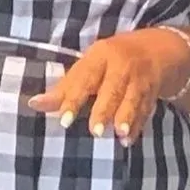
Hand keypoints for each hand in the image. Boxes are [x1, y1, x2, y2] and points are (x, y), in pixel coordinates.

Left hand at [32, 28, 189, 145]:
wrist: (155, 49)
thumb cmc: (111, 61)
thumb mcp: (89, 66)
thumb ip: (64, 88)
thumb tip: (34, 104)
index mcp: (101, 55)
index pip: (85, 78)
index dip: (74, 99)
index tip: (64, 120)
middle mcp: (122, 65)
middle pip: (113, 88)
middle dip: (104, 110)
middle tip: (95, 131)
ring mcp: (141, 78)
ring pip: (133, 99)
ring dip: (126, 117)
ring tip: (119, 134)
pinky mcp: (154, 91)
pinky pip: (145, 110)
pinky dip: (138, 125)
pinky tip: (128, 140)